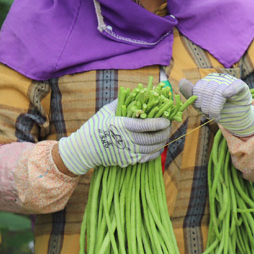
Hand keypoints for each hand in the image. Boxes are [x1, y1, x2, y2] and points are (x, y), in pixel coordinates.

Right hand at [56, 99, 171, 174]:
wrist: (84, 149)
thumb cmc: (95, 126)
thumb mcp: (106, 110)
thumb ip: (122, 101)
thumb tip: (138, 92)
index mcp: (123, 125)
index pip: (147, 125)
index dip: (160, 123)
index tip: (167, 120)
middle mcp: (127, 140)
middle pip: (153, 138)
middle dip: (165, 132)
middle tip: (169, 127)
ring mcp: (128, 152)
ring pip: (152, 149)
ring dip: (162, 142)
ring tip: (165, 135)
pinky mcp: (128, 160)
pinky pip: (147, 158)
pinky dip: (155, 152)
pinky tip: (158, 147)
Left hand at [179, 73, 253, 136]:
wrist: (236, 118)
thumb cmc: (218, 110)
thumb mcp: (201, 105)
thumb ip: (190, 94)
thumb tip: (181, 81)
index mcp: (207, 82)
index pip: (198, 90)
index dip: (199, 103)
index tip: (203, 111)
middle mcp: (218, 79)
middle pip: (207, 91)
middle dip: (207, 107)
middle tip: (211, 115)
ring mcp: (230, 81)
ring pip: (219, 91)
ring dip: (216, 107)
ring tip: (218, 115)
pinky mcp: (241, 85)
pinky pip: (235, 85)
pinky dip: (230, 90)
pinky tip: (227, 95)